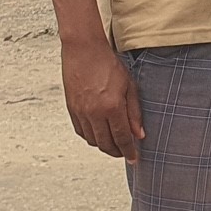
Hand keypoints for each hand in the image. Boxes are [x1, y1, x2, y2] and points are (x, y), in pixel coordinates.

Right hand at [61, 40, 144, 160]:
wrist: (83, 50)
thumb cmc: (109, 65)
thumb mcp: (129, 86)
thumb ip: (134, 112)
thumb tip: (139, 135)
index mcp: (112, 107)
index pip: (122, 138)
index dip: (129, 152)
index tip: (134, 160)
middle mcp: (94, 113)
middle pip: (106, 144)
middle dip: (117, 152)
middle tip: (125, 153)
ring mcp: (80, 112)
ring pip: (92, 140)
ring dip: (104, 146)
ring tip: (114, 143)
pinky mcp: (71, 109)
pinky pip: (81, 131)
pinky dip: (91, 137)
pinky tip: (99, 134)